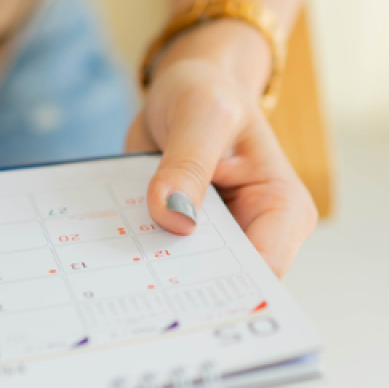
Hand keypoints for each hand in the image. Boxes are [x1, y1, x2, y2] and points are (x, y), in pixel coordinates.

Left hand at [125, 25, 317, 276]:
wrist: (186, 88)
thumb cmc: (209, 93)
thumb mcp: (201, 115)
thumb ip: (188, 164)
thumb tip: (173, 218)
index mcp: (283, 210)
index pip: (263, 269)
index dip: (225, 290)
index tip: (178, 299)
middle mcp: (256, 233)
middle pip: (223, 284)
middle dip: (183, 290)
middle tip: (135, 294)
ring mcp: (217, 240)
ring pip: (186, 279)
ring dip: (152, 277)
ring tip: (113, 279)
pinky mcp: (181, 237)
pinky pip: (158, 259)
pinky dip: (134, 256)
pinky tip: (105, 257)